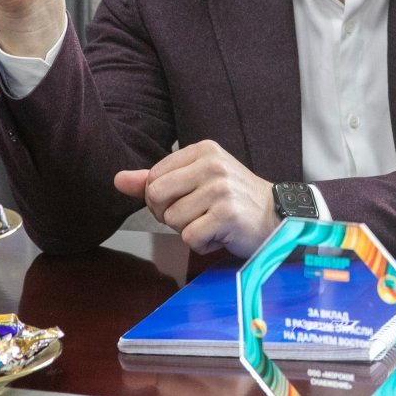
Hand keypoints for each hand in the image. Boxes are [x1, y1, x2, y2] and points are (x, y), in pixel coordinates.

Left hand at [114, 140, 279, 257]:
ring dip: (188, 231)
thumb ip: (155, 179)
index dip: (162, 198)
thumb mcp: (196, 180)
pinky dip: (202, 245)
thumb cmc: (233, 200)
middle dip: (169, 214)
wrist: (277, 217)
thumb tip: (118, 180)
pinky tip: (219, 236)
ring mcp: (220, 189)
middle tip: (196, 215)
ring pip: (172, 220)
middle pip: (156, 196)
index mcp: (203, 150)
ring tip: (212, 223)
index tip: (187, 200)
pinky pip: (190, 238)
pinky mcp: (227, 215)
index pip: (153, 177)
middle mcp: (212, 165)